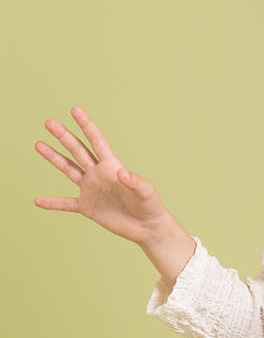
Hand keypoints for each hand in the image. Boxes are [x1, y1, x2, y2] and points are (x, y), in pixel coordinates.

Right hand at [34, 105, 168, 244]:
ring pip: (68, 169)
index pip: (97, 141)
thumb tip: (122, 173)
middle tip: (49, 122)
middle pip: (78, 151)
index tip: (75, 109)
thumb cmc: (150, 206)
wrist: (147, 227)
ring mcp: (91, 190)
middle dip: (64, 136)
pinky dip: (52, 203)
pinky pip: (66, 203)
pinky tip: (37, 201)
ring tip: (38, 144)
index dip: (87, 125)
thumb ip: (135, 182)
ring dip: (54, 157)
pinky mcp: (88, 207)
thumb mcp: (146, 192)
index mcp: (112, 167)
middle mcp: (98, 174)